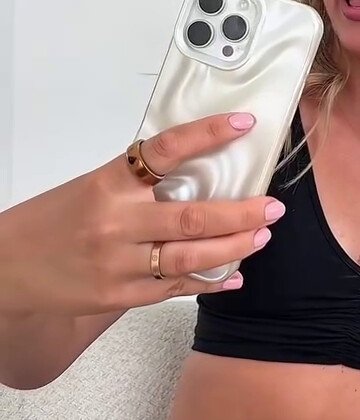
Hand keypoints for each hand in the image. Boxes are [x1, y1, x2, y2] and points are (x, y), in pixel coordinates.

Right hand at [0, 114, 285, 316]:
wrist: (8, 268)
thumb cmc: (52, 221)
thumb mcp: (92, 186)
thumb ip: (138, 181)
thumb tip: (197, 168)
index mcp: (108, 182)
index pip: (166, 149)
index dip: (208, 133)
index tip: (243, 124)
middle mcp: (116, 222)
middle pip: (193, 215)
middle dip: (242, 211)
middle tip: (273, 205)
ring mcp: (119, 263)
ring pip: (191, 256)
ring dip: (235, 246)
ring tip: (261, 235)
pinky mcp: (119, 296)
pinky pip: (175, 289)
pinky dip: (209, 282)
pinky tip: (234, 274)